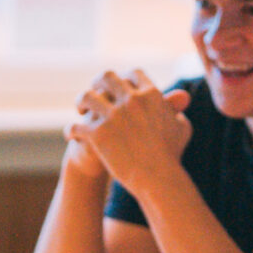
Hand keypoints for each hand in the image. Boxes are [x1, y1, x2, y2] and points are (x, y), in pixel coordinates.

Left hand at [67, 71, 191, 194]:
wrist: (159, 178)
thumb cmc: (172, 155)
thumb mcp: (181, 127)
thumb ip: (177, 110)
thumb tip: (179, 101)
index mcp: (151, 94)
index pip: (133, 74)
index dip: (124, 78)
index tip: (119, 85)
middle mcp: (130, 100)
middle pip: (107, 77)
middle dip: (98, 82)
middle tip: (96, 92)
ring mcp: (112, 116)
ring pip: (86, 96)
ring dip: (82, 101)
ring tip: (81, 110)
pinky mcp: (98, 134)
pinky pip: (77, 125)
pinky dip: (72, 130)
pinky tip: (71, 134)